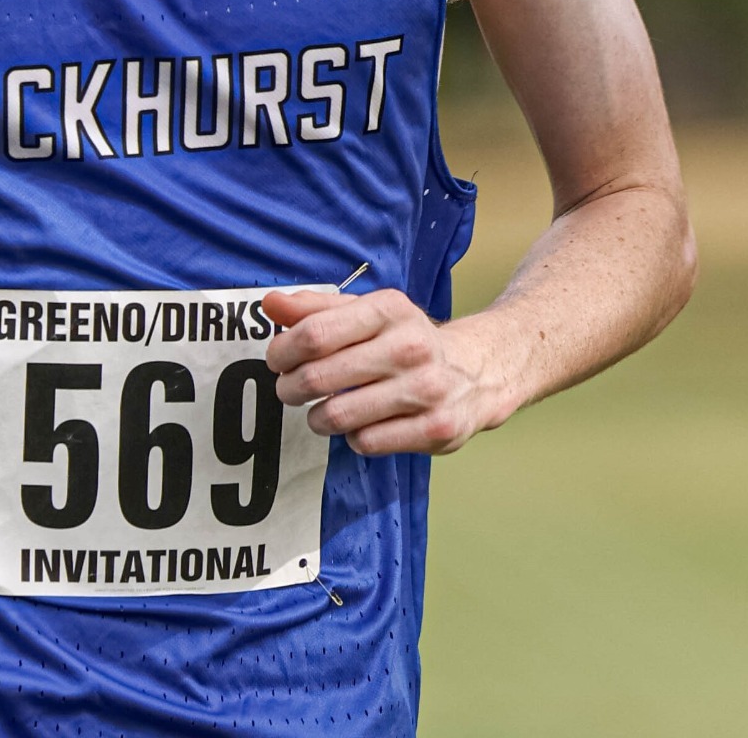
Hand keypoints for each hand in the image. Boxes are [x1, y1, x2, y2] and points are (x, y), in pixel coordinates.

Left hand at [263, 287, 505, 456]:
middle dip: (291, 388)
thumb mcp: (368, 312)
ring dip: (317, 418)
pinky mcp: (436, 429)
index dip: (282, 350)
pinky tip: (359, 425)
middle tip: (289, 390)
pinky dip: (352, 437)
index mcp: (390, 310)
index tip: (276, 360)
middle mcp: (410, 347)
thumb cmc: (407, 339)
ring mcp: (426, 390)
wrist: (478, 371)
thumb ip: (316, 308)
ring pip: (339, 416)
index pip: (314, 333)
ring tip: (319, 413)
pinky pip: (367, 442)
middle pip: (320, 377)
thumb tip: (269, 304)